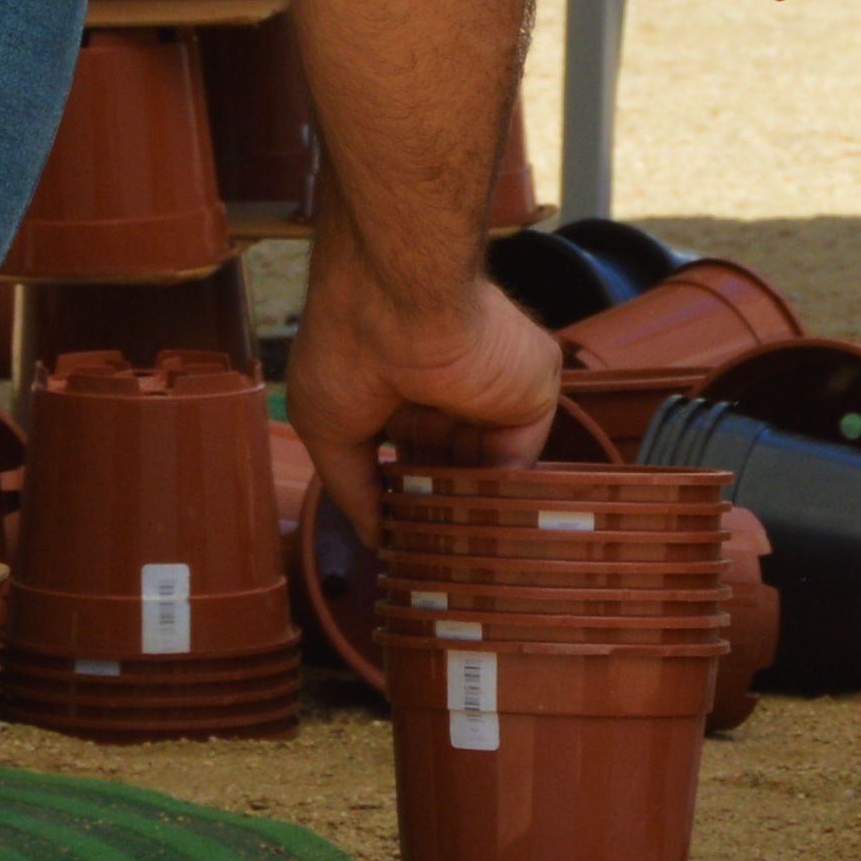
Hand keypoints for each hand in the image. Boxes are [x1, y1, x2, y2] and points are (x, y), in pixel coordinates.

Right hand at [286, 250, 560, 537]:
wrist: (398, 305)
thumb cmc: (344, 352)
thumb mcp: (328, 429)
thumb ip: (354, 489)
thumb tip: (374, 541)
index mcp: (403, 388)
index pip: (412, 451)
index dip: (404, 493)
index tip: (399, 535)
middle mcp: (451, 389)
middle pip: (453, 463)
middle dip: (440, 505)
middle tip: (430, 555)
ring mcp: (494, 392)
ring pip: (490, 467)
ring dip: (472, 508)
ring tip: (453, 555)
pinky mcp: (532, 395)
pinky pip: (525, 459)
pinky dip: (507, 496)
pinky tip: (484, 533)